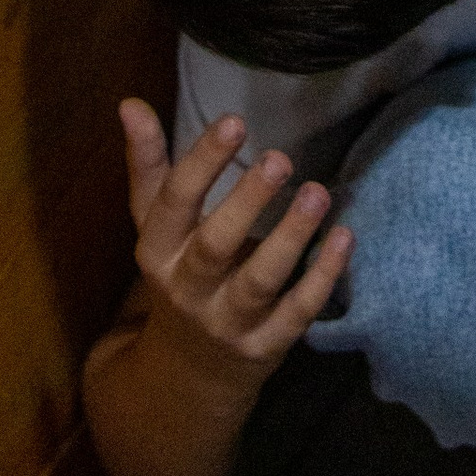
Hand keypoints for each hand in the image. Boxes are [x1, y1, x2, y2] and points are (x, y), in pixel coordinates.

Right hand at [120, 103, 351, 390]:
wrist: (188, 372)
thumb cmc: (178, 272)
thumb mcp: (155, 225)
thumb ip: (148, 165)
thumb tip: (130, 103)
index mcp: (158, 251)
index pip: (174, 203)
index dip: (202, 162)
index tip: (235, 120)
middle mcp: (188, 288)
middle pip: (214, 246)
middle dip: (246, 203)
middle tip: (280, 159)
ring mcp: (228, 322)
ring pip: (259, 282)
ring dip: (290, 238)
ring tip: (318, 193)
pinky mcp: (266, 346)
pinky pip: (296, 313)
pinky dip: (322, 278)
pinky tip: (344, 237)